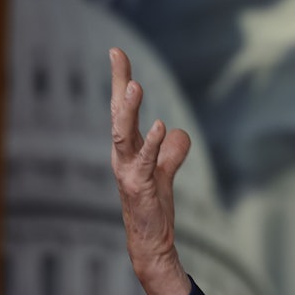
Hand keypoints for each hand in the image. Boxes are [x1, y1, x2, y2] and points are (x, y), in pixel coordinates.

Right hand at [110, 47, 191, 294]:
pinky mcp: (139, 187)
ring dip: (129, 110)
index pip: (123, 109)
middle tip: (118, 57)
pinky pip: (145, 162)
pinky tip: (160, 126)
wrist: (152, 242)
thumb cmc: (153, 207)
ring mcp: (128, 171)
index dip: (120, 81)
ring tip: (135, 85)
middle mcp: (122, 155)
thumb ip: (171, 152)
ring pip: (123, 134)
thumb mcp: (165, 173)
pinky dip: (152, 144)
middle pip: (118, 113)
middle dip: (118, 84)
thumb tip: (177, 132)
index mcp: (128, 148)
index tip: (117, 52)